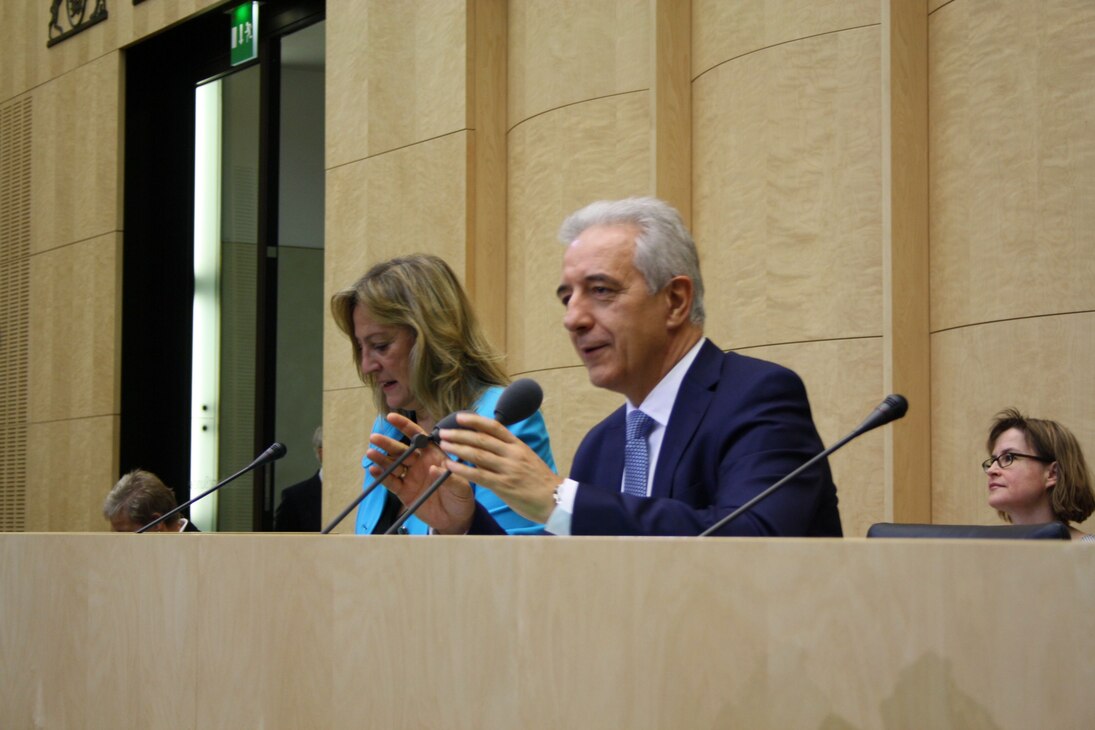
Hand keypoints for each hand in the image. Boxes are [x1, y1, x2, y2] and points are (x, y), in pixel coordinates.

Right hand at [366, 413, 474, 533]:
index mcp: (434, 455)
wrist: (455, 519)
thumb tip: (432, 468)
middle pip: (402, 450)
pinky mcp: (404, 492)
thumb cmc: (461, 497)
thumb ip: (448, 477)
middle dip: (388, 443)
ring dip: (382, 458)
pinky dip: (382, 476)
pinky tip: (374, 470)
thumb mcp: (461, 486)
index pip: (418, 437)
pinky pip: (391, 482)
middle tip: (375, 437)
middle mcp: (420, 463)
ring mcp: (411, 477)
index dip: (405, 426)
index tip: (391, 417)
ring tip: (371, 453)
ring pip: (393, 464)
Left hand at [438, 413, 558, 523]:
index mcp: (518, 445)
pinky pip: (478, 475)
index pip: (494, 427)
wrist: (556, 500)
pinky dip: (462, 469)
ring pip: (477, 455)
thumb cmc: (541, 481)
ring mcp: (508, 469)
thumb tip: (485, 446)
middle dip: (459, 434)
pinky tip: (450, 466)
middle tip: (443, 432)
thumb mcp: (527, 458)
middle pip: (481, 439)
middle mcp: (512, 454)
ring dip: (458, 448)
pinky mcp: (503, 486)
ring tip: (444, 444)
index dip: (475, 421)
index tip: (460, 417)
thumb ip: (508, 451)